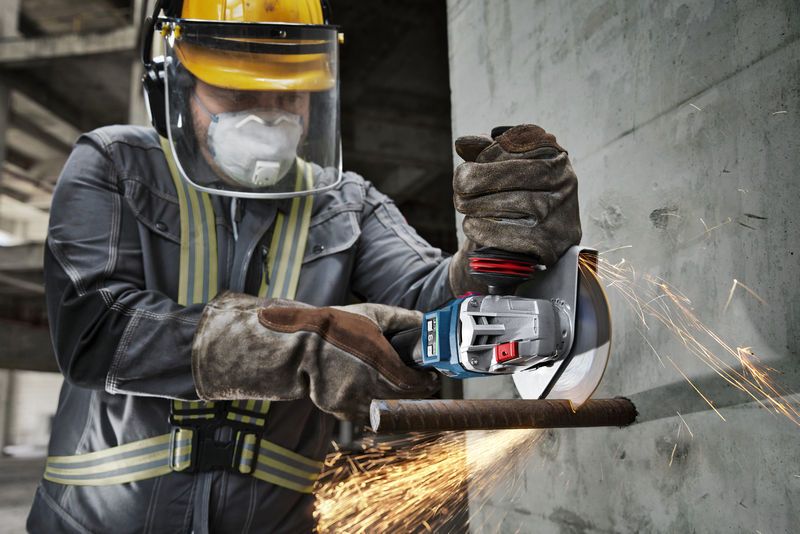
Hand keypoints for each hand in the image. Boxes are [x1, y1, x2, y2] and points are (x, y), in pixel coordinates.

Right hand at [192, 293, 437, 421]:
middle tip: (422, 382)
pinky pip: (364, 412)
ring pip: (384, 407)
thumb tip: (426, 321)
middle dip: (416, 391)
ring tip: (396, 385)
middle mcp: (366, 383)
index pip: (413, 382)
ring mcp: (351, 399)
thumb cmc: (335, 326)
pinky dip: (372, 404)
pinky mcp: (338, 408)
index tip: (432, 376)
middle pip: (402, 398)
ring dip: (395, 399)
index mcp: (378, 360)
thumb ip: (401, 318)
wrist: (297, 344)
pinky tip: (372, 391)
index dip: (426, 382)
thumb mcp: (370, 314)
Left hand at [449, 124, 580, 294]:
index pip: (519, 145)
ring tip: (463, 205)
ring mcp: (559, 214)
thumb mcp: (508, 171)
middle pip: (514, 173)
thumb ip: (486, 152)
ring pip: (510, 202)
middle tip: (458, 187)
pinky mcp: (550, 244)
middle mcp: (564, 182)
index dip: (488, 154)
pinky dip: (484, 229)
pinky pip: (509, 234)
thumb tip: (462, 143)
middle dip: (478, 179)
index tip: (467, 164)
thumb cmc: (520, 198)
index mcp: (556, 157)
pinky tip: (472, 225)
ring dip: (477, 204)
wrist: (539, 247)